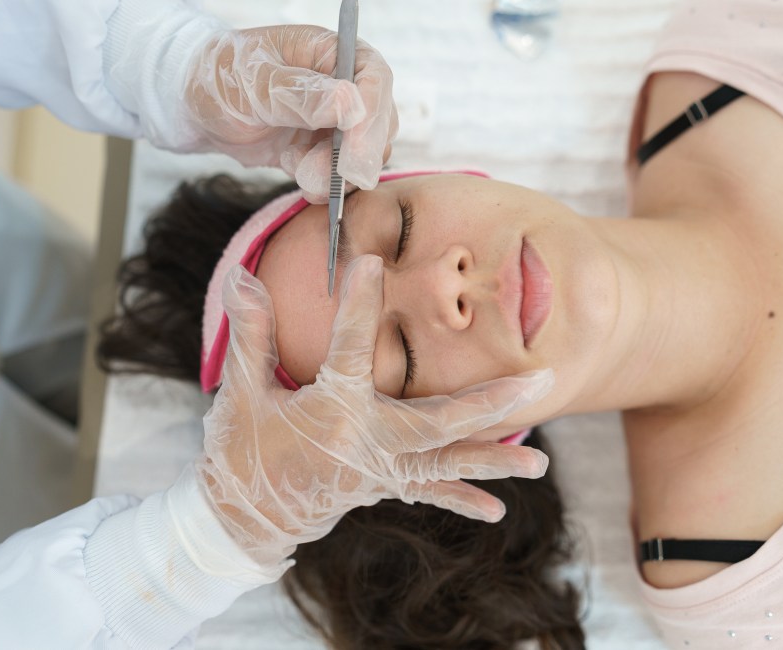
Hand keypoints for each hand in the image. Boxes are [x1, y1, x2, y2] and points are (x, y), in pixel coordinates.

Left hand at [182, 25, 397, 200]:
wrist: (194, 105)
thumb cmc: (220, 77)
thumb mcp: (253, 83)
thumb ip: (300, 95)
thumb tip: (351, 103)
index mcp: (331, 52)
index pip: (374, 79)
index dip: (371, 117)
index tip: (355, 154)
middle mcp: (343, 84)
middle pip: (378, 122)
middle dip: (357, 155)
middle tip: (331, 179)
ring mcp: (336, 119)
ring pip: (363, 154)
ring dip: (337, 173)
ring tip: (297, 171)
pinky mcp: (323, 149)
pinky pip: (341, 174)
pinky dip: (325, 184)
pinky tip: (293, 173)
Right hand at [194, 257, 552, 574]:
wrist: (240, 520)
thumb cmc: (241, 451)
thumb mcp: (241, 392)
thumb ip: (251, 333)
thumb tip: (241, 277)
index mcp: (330, 412)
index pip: (349, 348)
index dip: (356, 303)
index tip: (367, 263)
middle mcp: (366, 444)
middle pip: (439, 422)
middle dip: (491, 403)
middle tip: (538, 383)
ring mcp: (380, 470)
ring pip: (447, 462)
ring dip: (495, 459)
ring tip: (542, 462)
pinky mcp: (382, 486)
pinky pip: (428, 492)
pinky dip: (462, 498)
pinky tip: (497, 509)